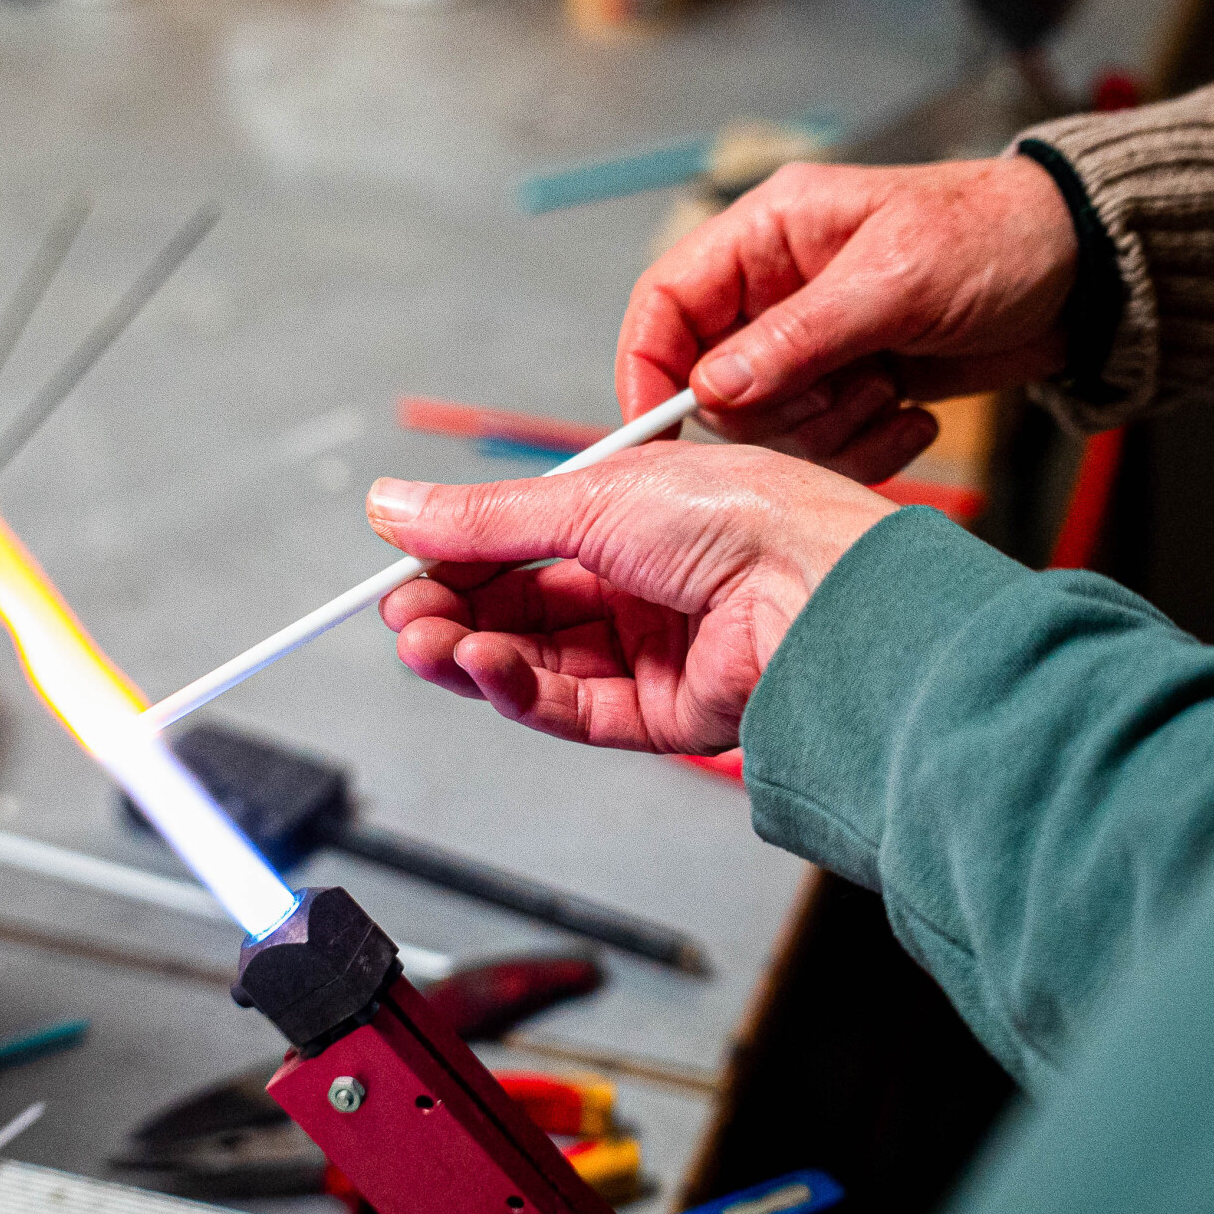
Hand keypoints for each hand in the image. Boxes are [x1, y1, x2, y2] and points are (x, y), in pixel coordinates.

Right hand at [366, 442, 912, 752]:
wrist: (818, 587)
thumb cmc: (741, 515)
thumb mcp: (589, 498)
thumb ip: (484, 520)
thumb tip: (395, 507)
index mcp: (637, 517)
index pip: (524, 544)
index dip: (458, 558)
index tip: (399, 567)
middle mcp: (645, 585)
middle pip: (523, 610)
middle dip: (455, 612)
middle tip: (401, 615)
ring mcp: (654, 652)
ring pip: (539, 664)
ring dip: (474, 654)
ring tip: (425, 643)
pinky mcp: (665, 715)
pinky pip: (573, 709)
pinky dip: (519, 690)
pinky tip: (481, 665)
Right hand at [615, 156, 1077, 481]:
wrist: (1087, 273)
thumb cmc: (999, 237)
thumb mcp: (897, 280)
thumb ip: (799, 337)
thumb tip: (711, 390)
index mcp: (769, 233)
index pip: (664, 301)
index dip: (646, 367)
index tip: (656, 430)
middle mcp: (778, 290)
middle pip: (713, 381)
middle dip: (776, 409)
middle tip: (846, 390)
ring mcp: (814, 343)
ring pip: (769, 425)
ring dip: (832, 429)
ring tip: (893, 391)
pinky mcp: (851, 385)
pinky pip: (823, 444)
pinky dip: (867, 445)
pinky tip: (912, 414)